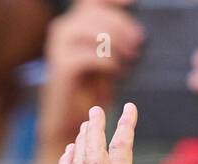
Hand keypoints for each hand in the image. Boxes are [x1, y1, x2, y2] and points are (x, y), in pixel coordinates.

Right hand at [38, 0, 142, 142]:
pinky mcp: (62, 66)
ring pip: (96, 32)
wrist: (67, 118)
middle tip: (138, 44)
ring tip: (130, 57)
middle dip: (123, 27)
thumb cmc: (87, 89)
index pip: (92, 1)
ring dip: (118, 44)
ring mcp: (59, 47)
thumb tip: (134, 31)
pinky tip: (116, 71)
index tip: (133, 2)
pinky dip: (109, 63)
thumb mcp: (103, 57)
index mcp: (72, 24)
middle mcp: (62, 30)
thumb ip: (112, 40)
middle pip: (99, 15)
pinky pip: (93, 56)